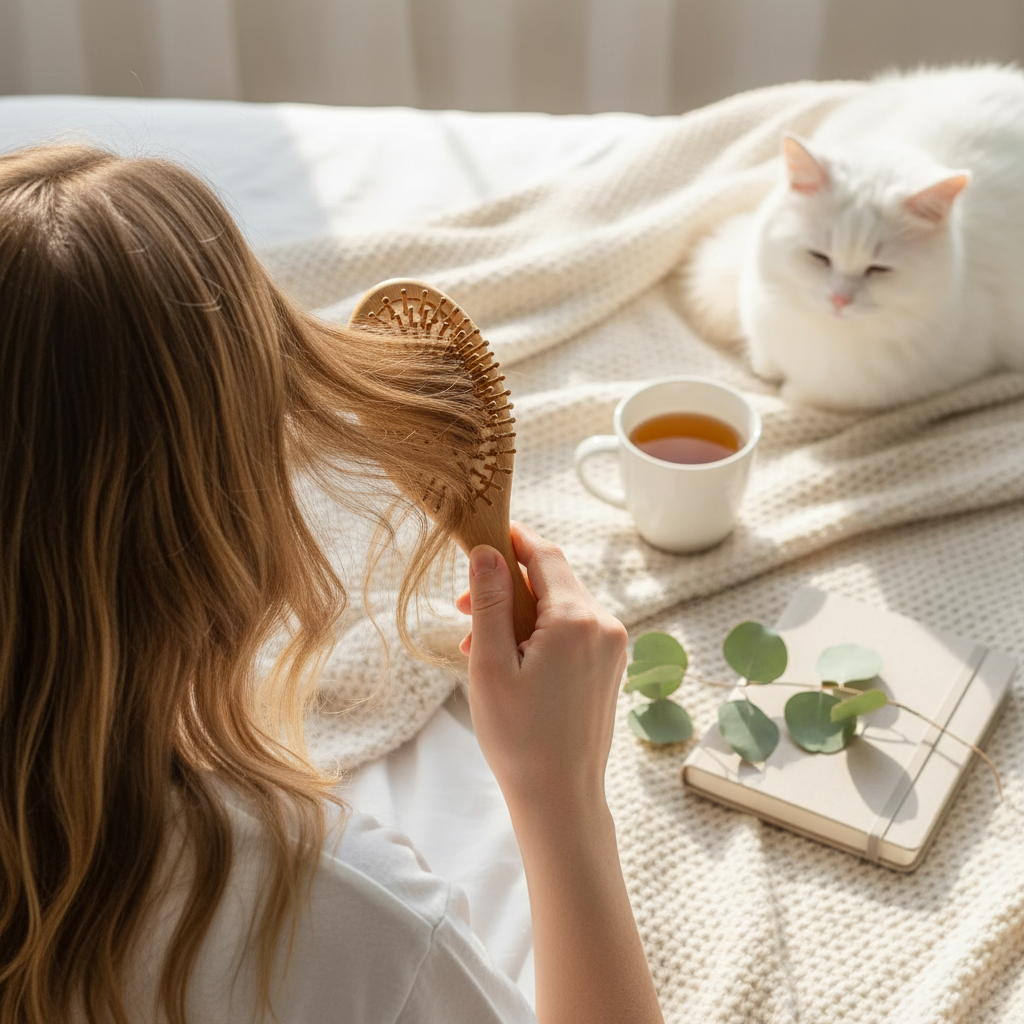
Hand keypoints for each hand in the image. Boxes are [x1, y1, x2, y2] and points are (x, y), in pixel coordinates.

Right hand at [457, 523, 627, 815]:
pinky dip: (539, 632)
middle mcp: (604, 626)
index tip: (479, 536)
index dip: (512, 539)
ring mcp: (612, 646)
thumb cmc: (519, 737)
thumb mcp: (491, 664)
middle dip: (506, 585)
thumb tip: (488, 550)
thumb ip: (491, 602)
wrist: (561, 797)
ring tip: (478, 646)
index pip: (544, 555)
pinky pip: (571, 629)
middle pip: (552, 579)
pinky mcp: (609, 665)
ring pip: (560, 605)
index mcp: (577, 620)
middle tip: (462, 609)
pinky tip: (508, 659)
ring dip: (519, 612)